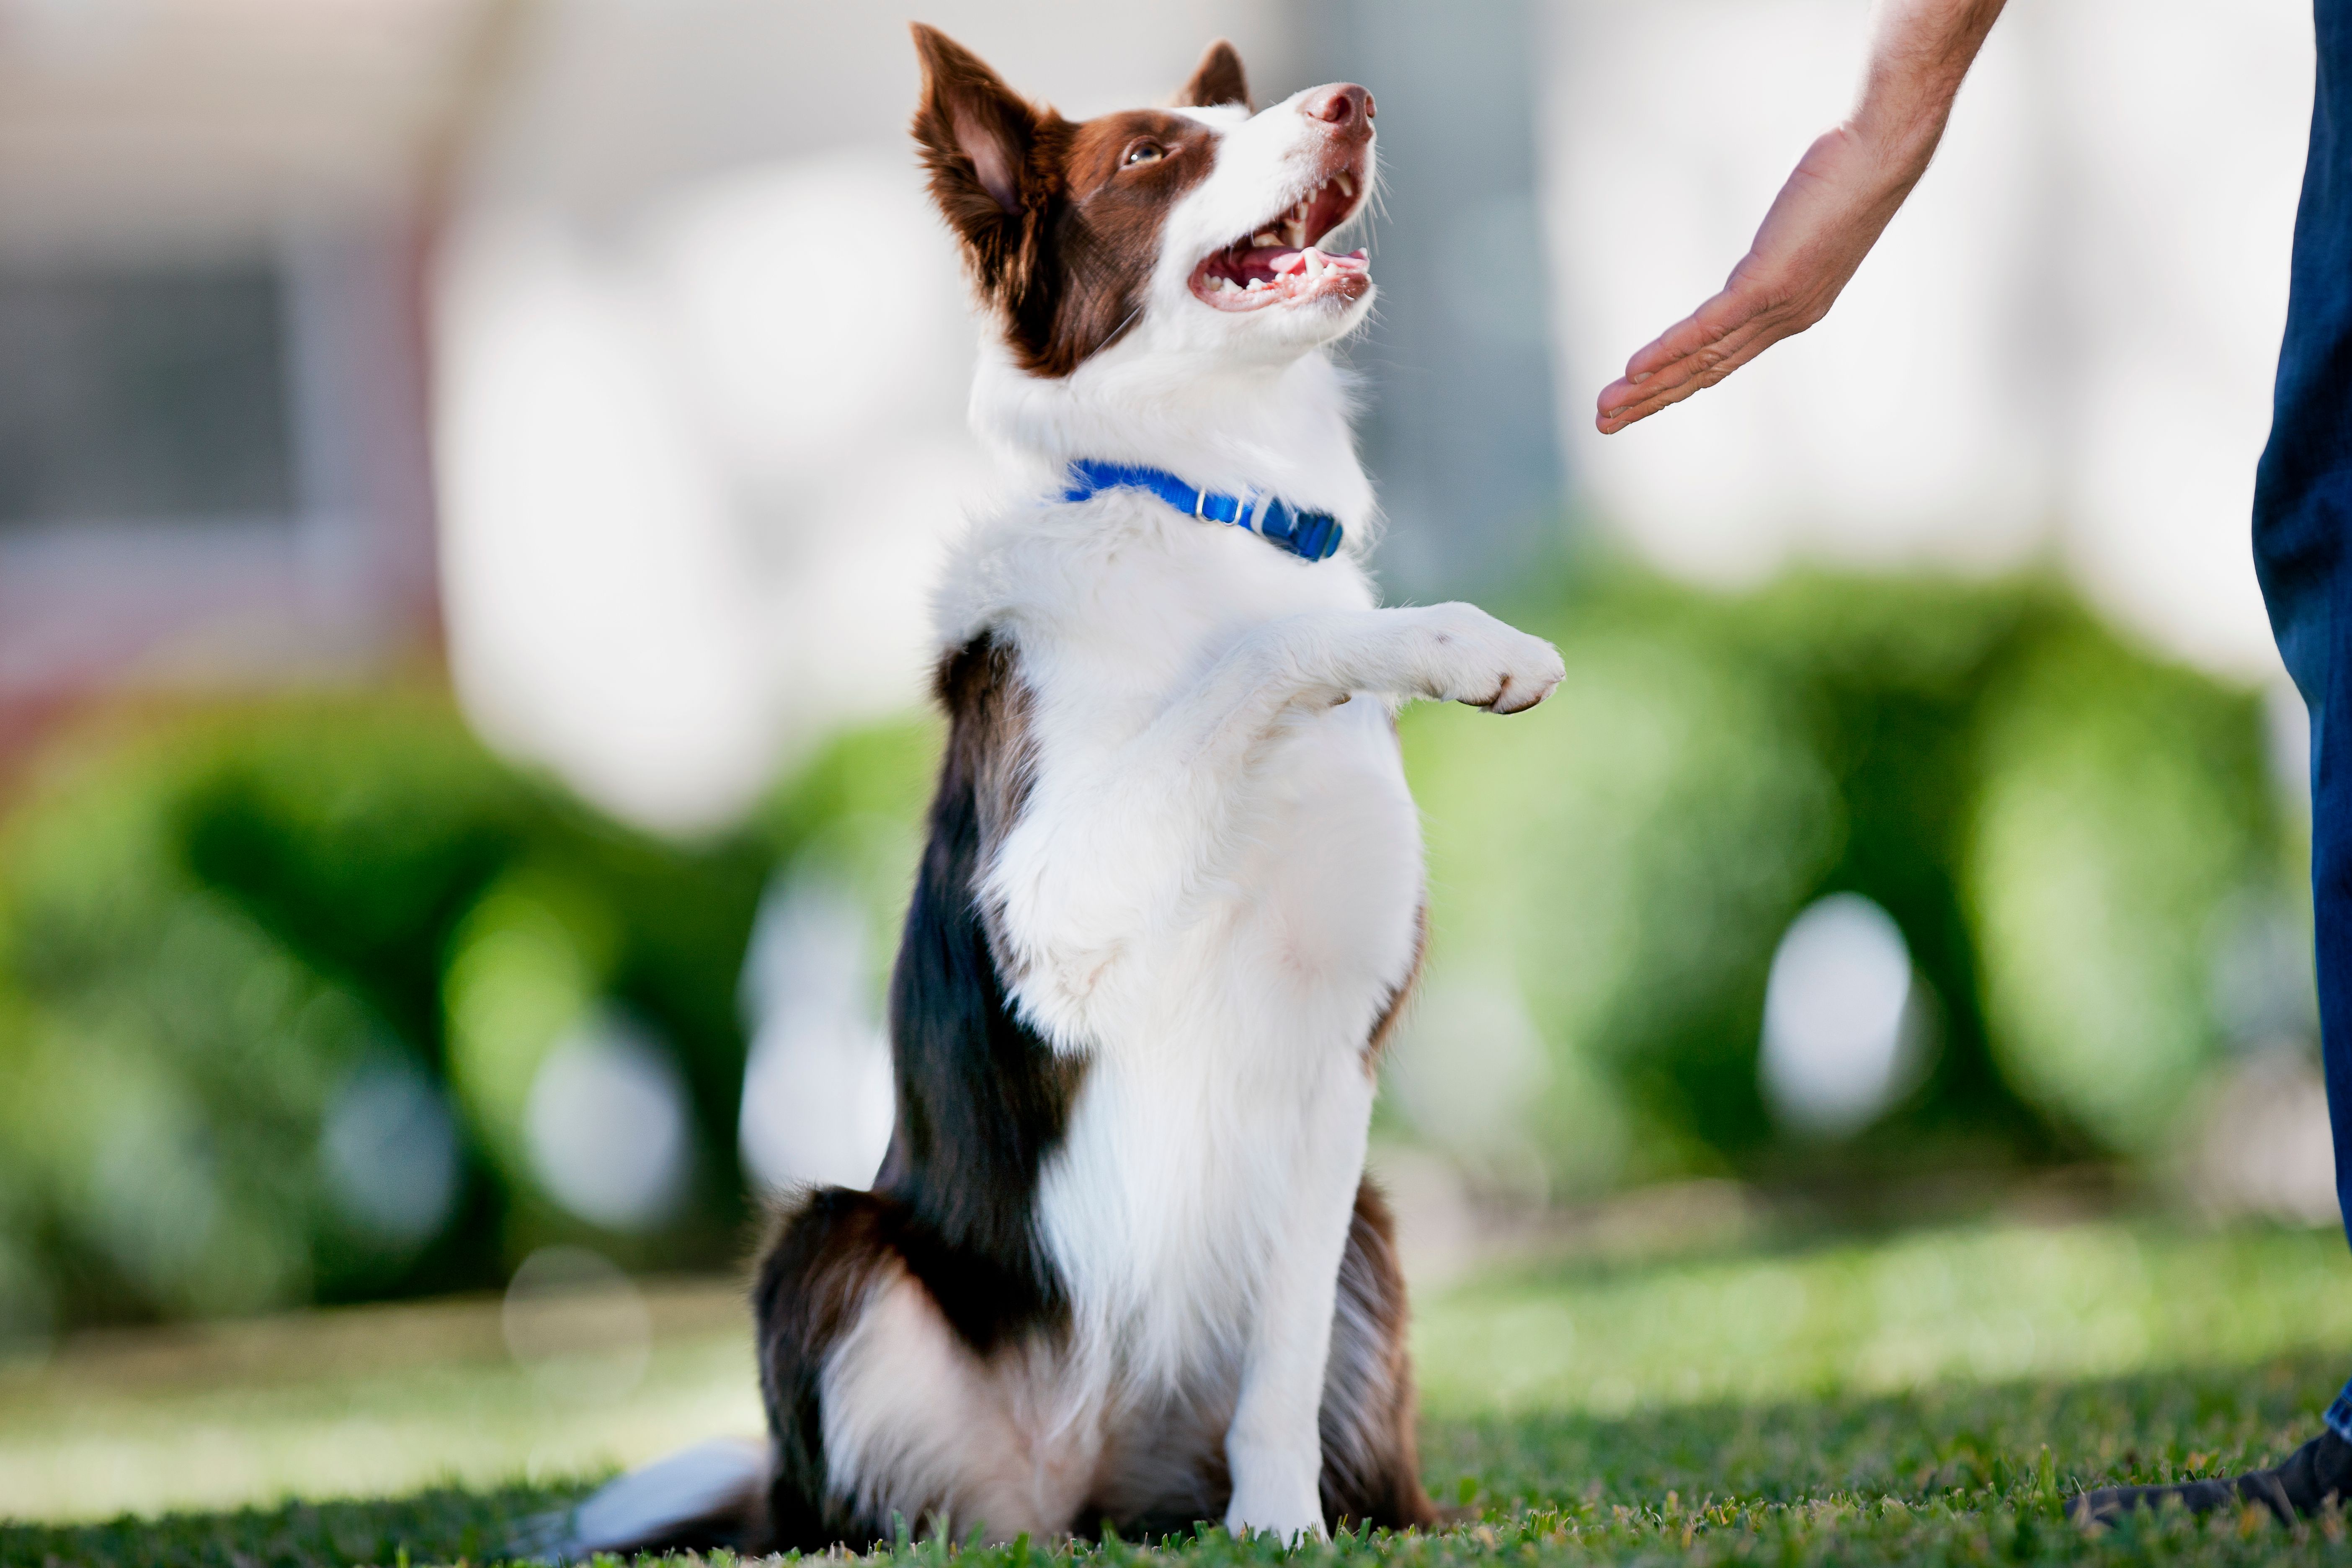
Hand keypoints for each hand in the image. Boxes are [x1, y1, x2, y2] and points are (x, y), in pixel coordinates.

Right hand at [1594, 121, 1915, 433]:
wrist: (1881, 155)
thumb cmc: (1849, 171)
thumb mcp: (1807, 217)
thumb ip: (1784, 240)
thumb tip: (1780, 233)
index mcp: (1792, 309)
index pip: (1723, 357)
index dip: (1676, 380)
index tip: (1635, 393)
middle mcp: (1785, 319)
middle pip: (1705, 371)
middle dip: (1651, 399)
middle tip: (1604, 421)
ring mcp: (1778, 307)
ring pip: (1702, 359)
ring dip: (1648, 386)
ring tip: (1607, 407)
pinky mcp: (1768, 284)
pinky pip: (1708, 327)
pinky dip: (1668, 350)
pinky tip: (1633, 367)